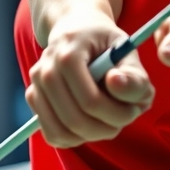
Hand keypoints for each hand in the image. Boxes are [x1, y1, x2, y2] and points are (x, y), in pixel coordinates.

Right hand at [26, 13, 154, 147]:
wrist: (77, 30)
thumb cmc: (106, 46)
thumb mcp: (127, 53)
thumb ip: (133, 74)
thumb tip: (115, 84)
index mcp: (68, 54)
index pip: (90, 101)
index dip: (118, 114)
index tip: (135, 109)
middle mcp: (44, 70)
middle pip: (74, 120)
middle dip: (106, 128)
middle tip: (124, 118)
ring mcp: (35, 85)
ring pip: (62, 133)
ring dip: (91, 135)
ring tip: (107, 120)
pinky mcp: (33, 99)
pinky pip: (52, 135)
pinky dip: (75, 138)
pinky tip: (90, 122)